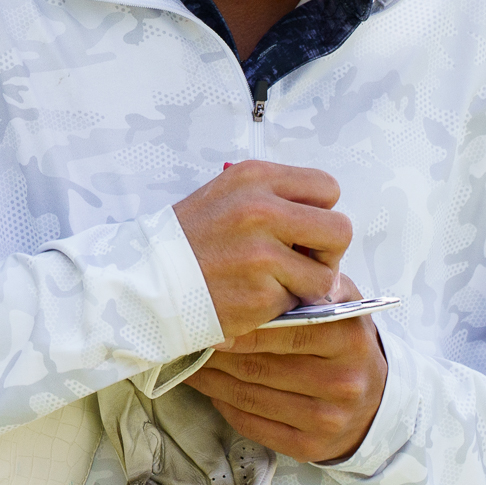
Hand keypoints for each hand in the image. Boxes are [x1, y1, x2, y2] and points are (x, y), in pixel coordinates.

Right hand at [173, 160, 351, 338]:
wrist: (145, 281)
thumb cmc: (190, 241)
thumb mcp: (228, 195)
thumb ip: (276, 199)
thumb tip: (324, 224)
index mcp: (254, 177)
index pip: (327, 187)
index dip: (322, 212)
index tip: (303, 231)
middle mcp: (261, 210)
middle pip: (340, 229)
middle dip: (329, 252)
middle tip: (304, 263)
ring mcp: (261, 254)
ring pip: (326, 275)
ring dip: (308, 285)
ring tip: (277, 284)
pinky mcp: (259, 294)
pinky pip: (298, 303)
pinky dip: (284, 307)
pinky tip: (255, 299)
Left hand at [185, 275, 387, 463]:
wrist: (376, 402)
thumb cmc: (346, 344)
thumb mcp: (342, 306)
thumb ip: (314, 286)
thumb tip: (269, 273)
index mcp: (349, 340)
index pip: (287, 332)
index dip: (244, 328)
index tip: (211, 321)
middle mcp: (343, 382)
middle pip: (262, 367)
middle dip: (219, 353)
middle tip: (190, 339)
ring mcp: (327, 418)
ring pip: (250, 397)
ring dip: (212, 380)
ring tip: (190, 362)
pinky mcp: (310, 447)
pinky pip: (253, 424)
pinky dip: (224, 406)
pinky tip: (210, 388)